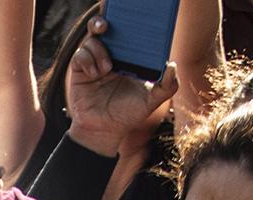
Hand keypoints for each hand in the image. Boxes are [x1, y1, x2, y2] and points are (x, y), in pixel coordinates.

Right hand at [66, 21, 177, 157]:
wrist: (104, 131)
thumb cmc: (128, 115)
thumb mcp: (152, 102)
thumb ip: (167, 86)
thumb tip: (172, 65)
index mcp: (128, 57)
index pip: (126, 31)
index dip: (126, 20)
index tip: (129, 15)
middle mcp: (110, 55)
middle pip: (104, 27)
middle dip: (103, 20)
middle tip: (106, 24)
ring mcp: (94, 61)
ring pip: (91, 40)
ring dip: (98, 50)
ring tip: (107, 69)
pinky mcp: (80, 70)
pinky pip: (80, 54)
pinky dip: (87, 61)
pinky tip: (94, 74)